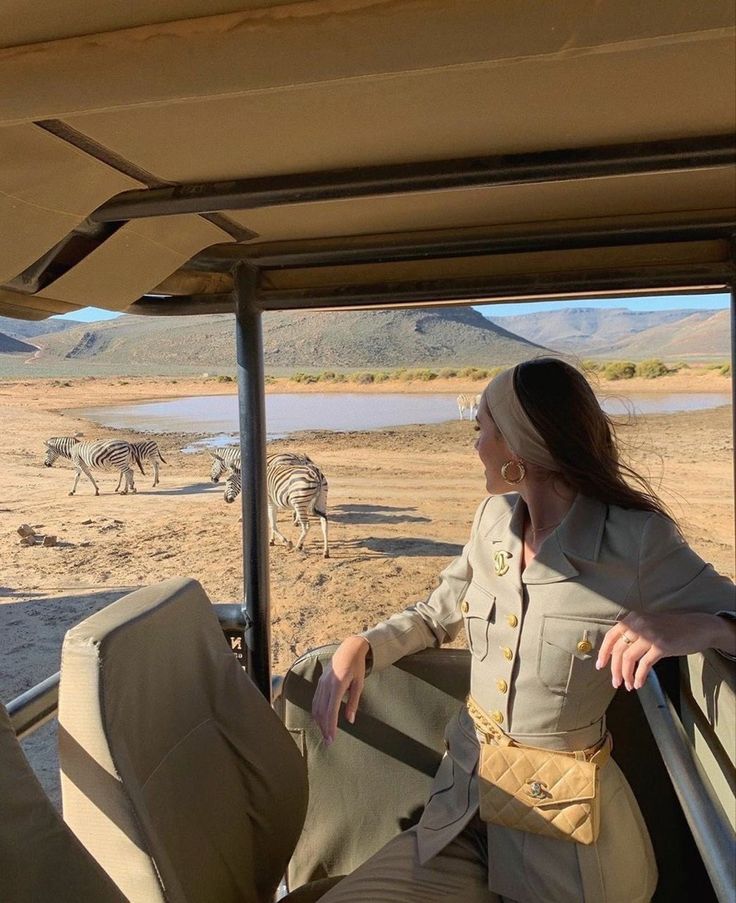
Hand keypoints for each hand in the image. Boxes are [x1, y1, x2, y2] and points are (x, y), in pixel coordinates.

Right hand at [312, 635, 370, 744]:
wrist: (348, 649)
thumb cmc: (356, 667)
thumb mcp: (359, 684)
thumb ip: (354, 702)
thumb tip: (350, 720)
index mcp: (338, 685)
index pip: (332, 710)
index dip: (331, 726)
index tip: (331, 738)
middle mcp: (326, 684)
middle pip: (322, 711)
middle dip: (324, 728)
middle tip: (328, 742)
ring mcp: (321, 683)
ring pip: (316, 707)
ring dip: (319, 722)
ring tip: (324, 734)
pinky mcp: (319, 683)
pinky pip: (315, 700)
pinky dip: (316, 713)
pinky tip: (320, 721)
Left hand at [596, 612, 726, 690]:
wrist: (698, 627)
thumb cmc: (672, 628)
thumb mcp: (648, 624)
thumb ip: (634, 633)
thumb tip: (617, 654)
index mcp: (632, 619)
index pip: (610, 637)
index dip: (603, 653)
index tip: (600, 666)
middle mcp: (638, 625)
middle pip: (618, 651)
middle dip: (614, 669)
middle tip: (615, 682)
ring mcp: (649, 635)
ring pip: (628, 659)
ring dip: (626, 675)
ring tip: (628, 686)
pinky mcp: (661, 646)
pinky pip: (644, 665)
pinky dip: (639, 676)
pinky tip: (639, 683)